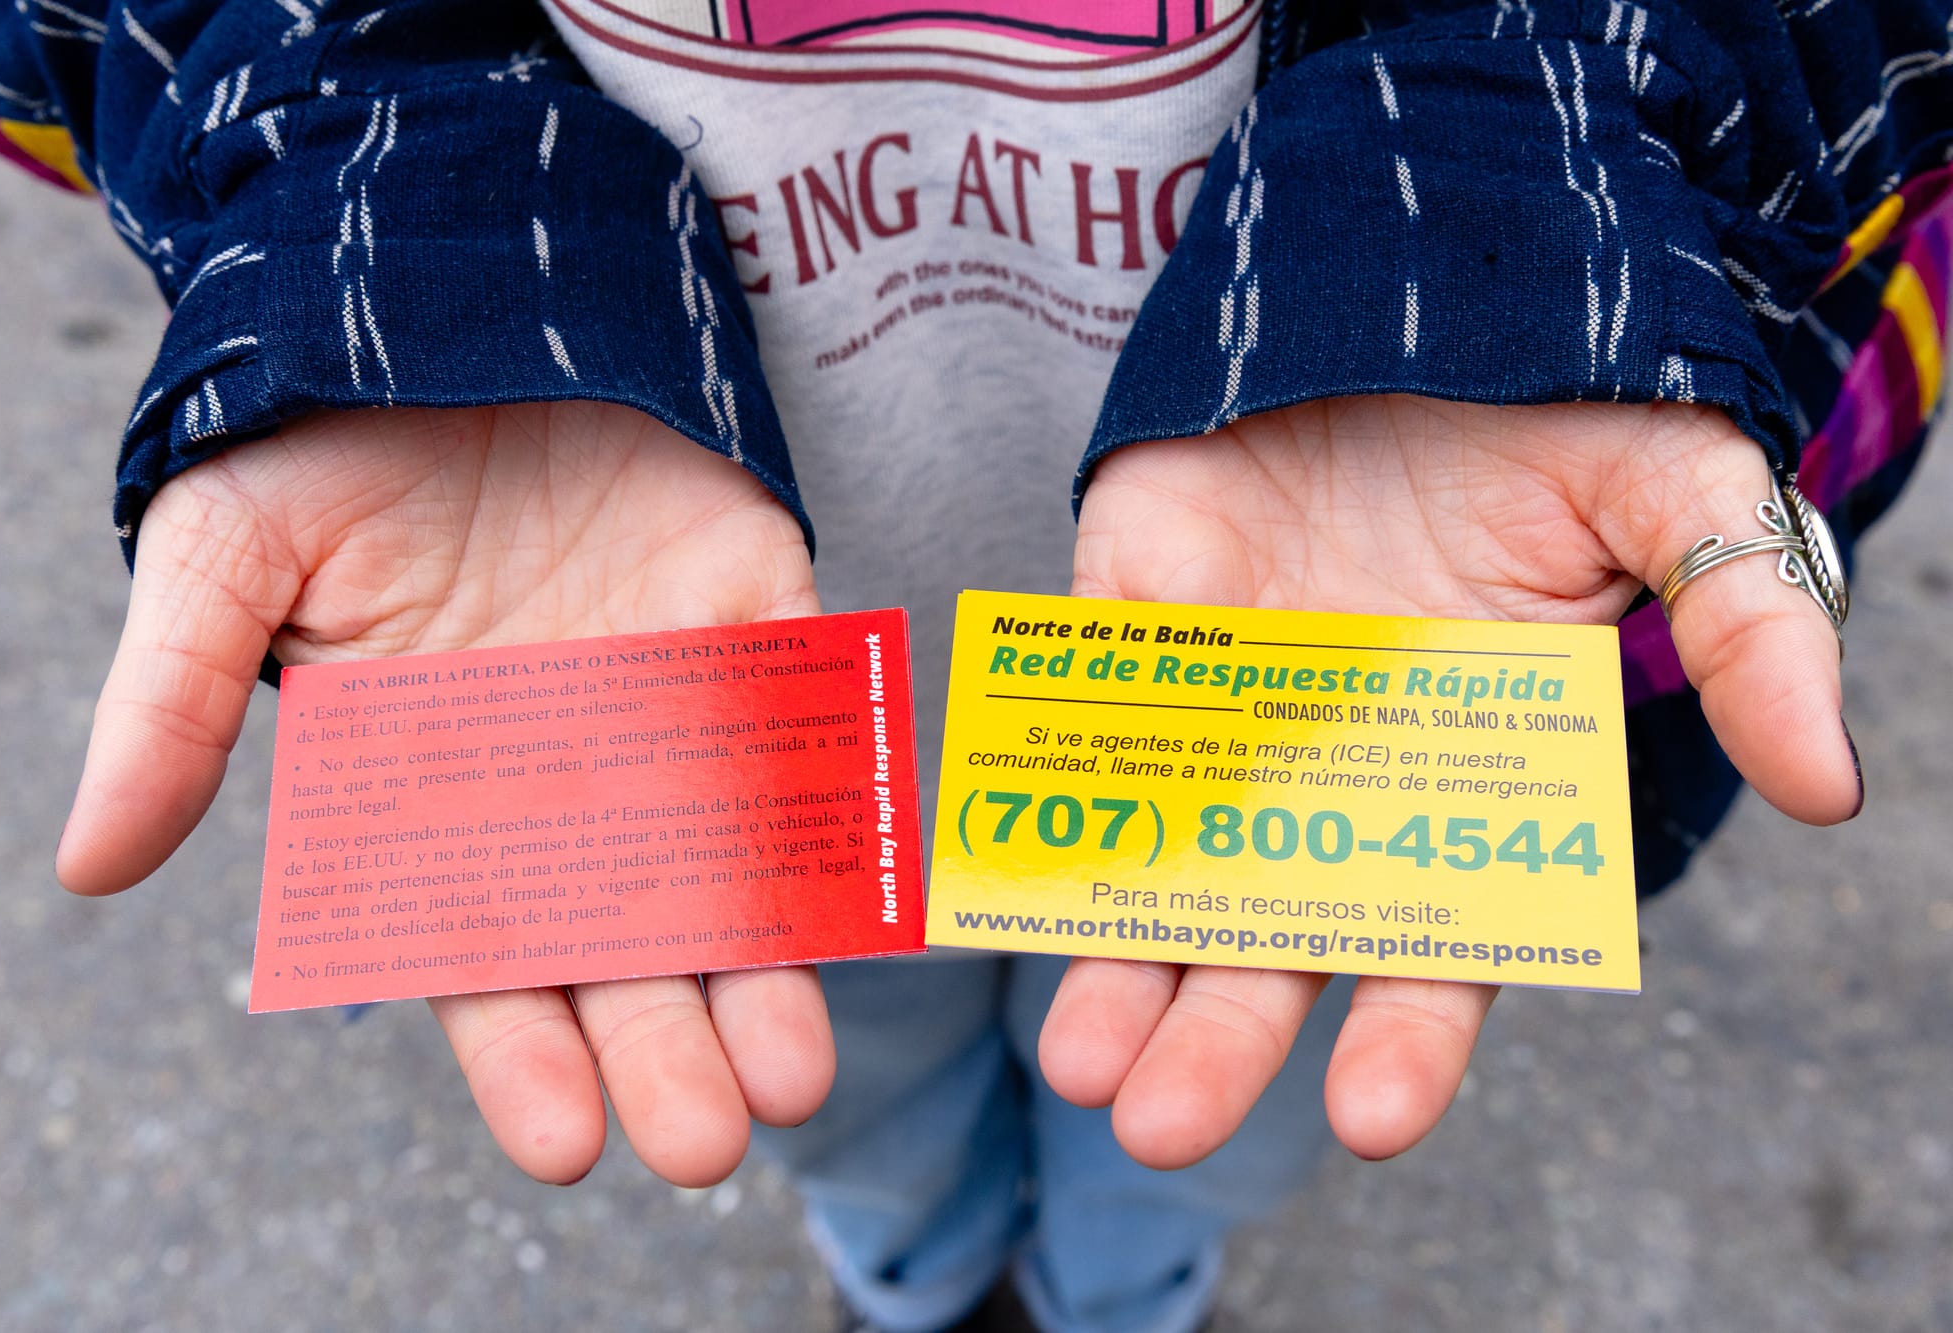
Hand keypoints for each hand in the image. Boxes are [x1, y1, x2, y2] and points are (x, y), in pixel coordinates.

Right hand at [57, 402, 828, 1186]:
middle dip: (666, 1046)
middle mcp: (573, 783)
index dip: (524, 1056)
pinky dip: (836, 790)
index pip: (489, 962)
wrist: (443, 300)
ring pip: (731, 866)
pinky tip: (863, 882)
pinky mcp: (755, 616)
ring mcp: (672, 707)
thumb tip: (87, 864)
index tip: (563, 1141)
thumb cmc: (323, 441)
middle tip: (706, 1138)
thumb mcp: (226, 559)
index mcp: (446, 801)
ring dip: (768, 964)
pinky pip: (806, 716)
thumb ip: (175, 705)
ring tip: (795, 1071)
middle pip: (628, 947)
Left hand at [1042, 396, 1857, 1168]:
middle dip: (1215, 1038)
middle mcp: (1330, 774)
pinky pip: (1080, 702)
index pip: (1435, 945)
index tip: (1372, 1115)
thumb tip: (1830, 790)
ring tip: (1074, 1058)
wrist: (1434, 289)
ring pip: (1156, 860)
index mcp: (1457, 786)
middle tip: (1153, 1125)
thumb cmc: (1561, 415)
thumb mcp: (1678, 502)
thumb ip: (1743, 637)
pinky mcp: (1135, 609)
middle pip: (1269, 939)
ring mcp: (1223, 702)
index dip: (1408, 1035)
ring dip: (1108, 958)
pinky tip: (1010, 848)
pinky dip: (1044, 768)